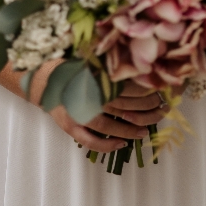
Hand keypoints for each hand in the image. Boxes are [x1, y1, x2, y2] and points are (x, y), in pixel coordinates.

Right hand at [31, 64, 167, 152]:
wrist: (44, 79)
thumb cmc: (72, 67)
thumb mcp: (93, 60)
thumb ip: (111, 65)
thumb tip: (138, 65)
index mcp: (99, 76)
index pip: (130, 86)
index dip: (148, 92)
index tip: (161, 93)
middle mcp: (91, 95)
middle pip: (126, 106)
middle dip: (147, 110)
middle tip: (161, 111)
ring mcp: (81, 113)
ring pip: (112, 125)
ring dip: (132, 130)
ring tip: (146, 131)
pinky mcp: (72, 126)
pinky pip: (92, 141)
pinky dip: (108, 145)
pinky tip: (122, 144)